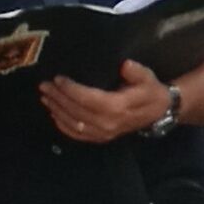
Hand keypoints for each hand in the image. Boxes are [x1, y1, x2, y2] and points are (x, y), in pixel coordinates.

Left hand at [40, 59, 174, 144]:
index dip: (71, 89)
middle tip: (44, 85)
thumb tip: (125, 65)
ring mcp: (103, 133)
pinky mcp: (101, 138)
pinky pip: (77, 134)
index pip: (88, 99)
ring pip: (73, 124)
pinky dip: (63, 125)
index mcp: (118, 107)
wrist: (159, 112)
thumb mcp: (147, 77)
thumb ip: (136, 71)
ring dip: (57, 110)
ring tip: (45, 97)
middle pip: (76, 111)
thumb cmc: (150, 91)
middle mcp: (107, 123)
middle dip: (58, 98)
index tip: (58, 79)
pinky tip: (54, 114)